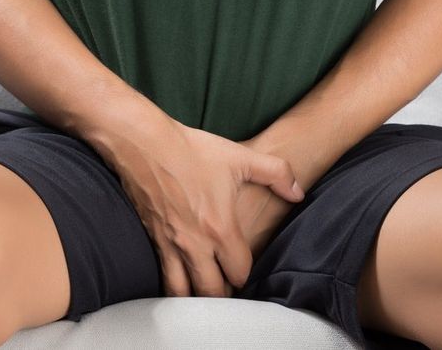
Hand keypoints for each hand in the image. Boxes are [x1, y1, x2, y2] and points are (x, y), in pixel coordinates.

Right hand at [102, 119, 305, 297]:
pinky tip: (180, 281)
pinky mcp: (152, 240)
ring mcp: (170, 245)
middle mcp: (194, 245)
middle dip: (223, 295)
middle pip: (212, 292)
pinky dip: (173, 286)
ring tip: (205, 292)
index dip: (246, 276)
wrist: (144, 144)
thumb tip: (298, 193)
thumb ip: (277, 174)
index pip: (239, 273)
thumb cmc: (191, 150)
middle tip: (228, 287)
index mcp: (220, 229)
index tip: (246, 270)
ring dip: (196, 297)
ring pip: (183, 292)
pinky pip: (163, 277)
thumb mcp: (241, 157)